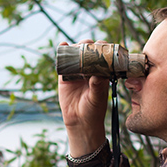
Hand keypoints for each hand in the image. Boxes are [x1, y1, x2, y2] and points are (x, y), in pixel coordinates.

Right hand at [59, 40, 109, 157]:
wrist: (79, 121)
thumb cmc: (93, 109)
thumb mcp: (97, 97)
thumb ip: (98, 86)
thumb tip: (98, 74)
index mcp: (101, 72)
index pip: (103, 55)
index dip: (102, 48)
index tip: (101, 45)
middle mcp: (90, 69)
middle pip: (89, 51)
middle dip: (88, 45)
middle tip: (88, 45)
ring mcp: (77, 71)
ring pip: (76, 54)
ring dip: (76, 46)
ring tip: (77, 46)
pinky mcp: (65, 76)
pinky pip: (63, 62)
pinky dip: (63, 52)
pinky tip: (63, 45)